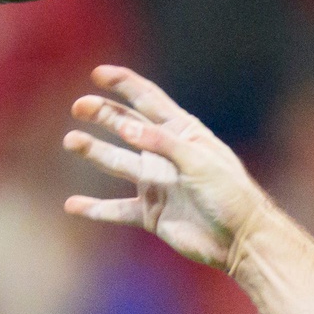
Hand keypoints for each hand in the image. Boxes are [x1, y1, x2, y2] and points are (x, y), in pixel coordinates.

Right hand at [63, 66, 266, 268]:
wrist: (240, 240)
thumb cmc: (229, 194)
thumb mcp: (199, 162)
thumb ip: (163, 144)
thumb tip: (126, 128)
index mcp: (183, 134)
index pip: (149, 101)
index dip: (124, 84)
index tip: (98, 73)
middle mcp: (166, 155)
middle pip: (127, 127)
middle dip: (103, 114)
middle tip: (79, 107)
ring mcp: (156, 184)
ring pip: (117, 163)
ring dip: (94, 151)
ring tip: (72, 141)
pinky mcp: (151, 214)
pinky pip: (116, 210)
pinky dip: (95, 209)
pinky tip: (72, 205)